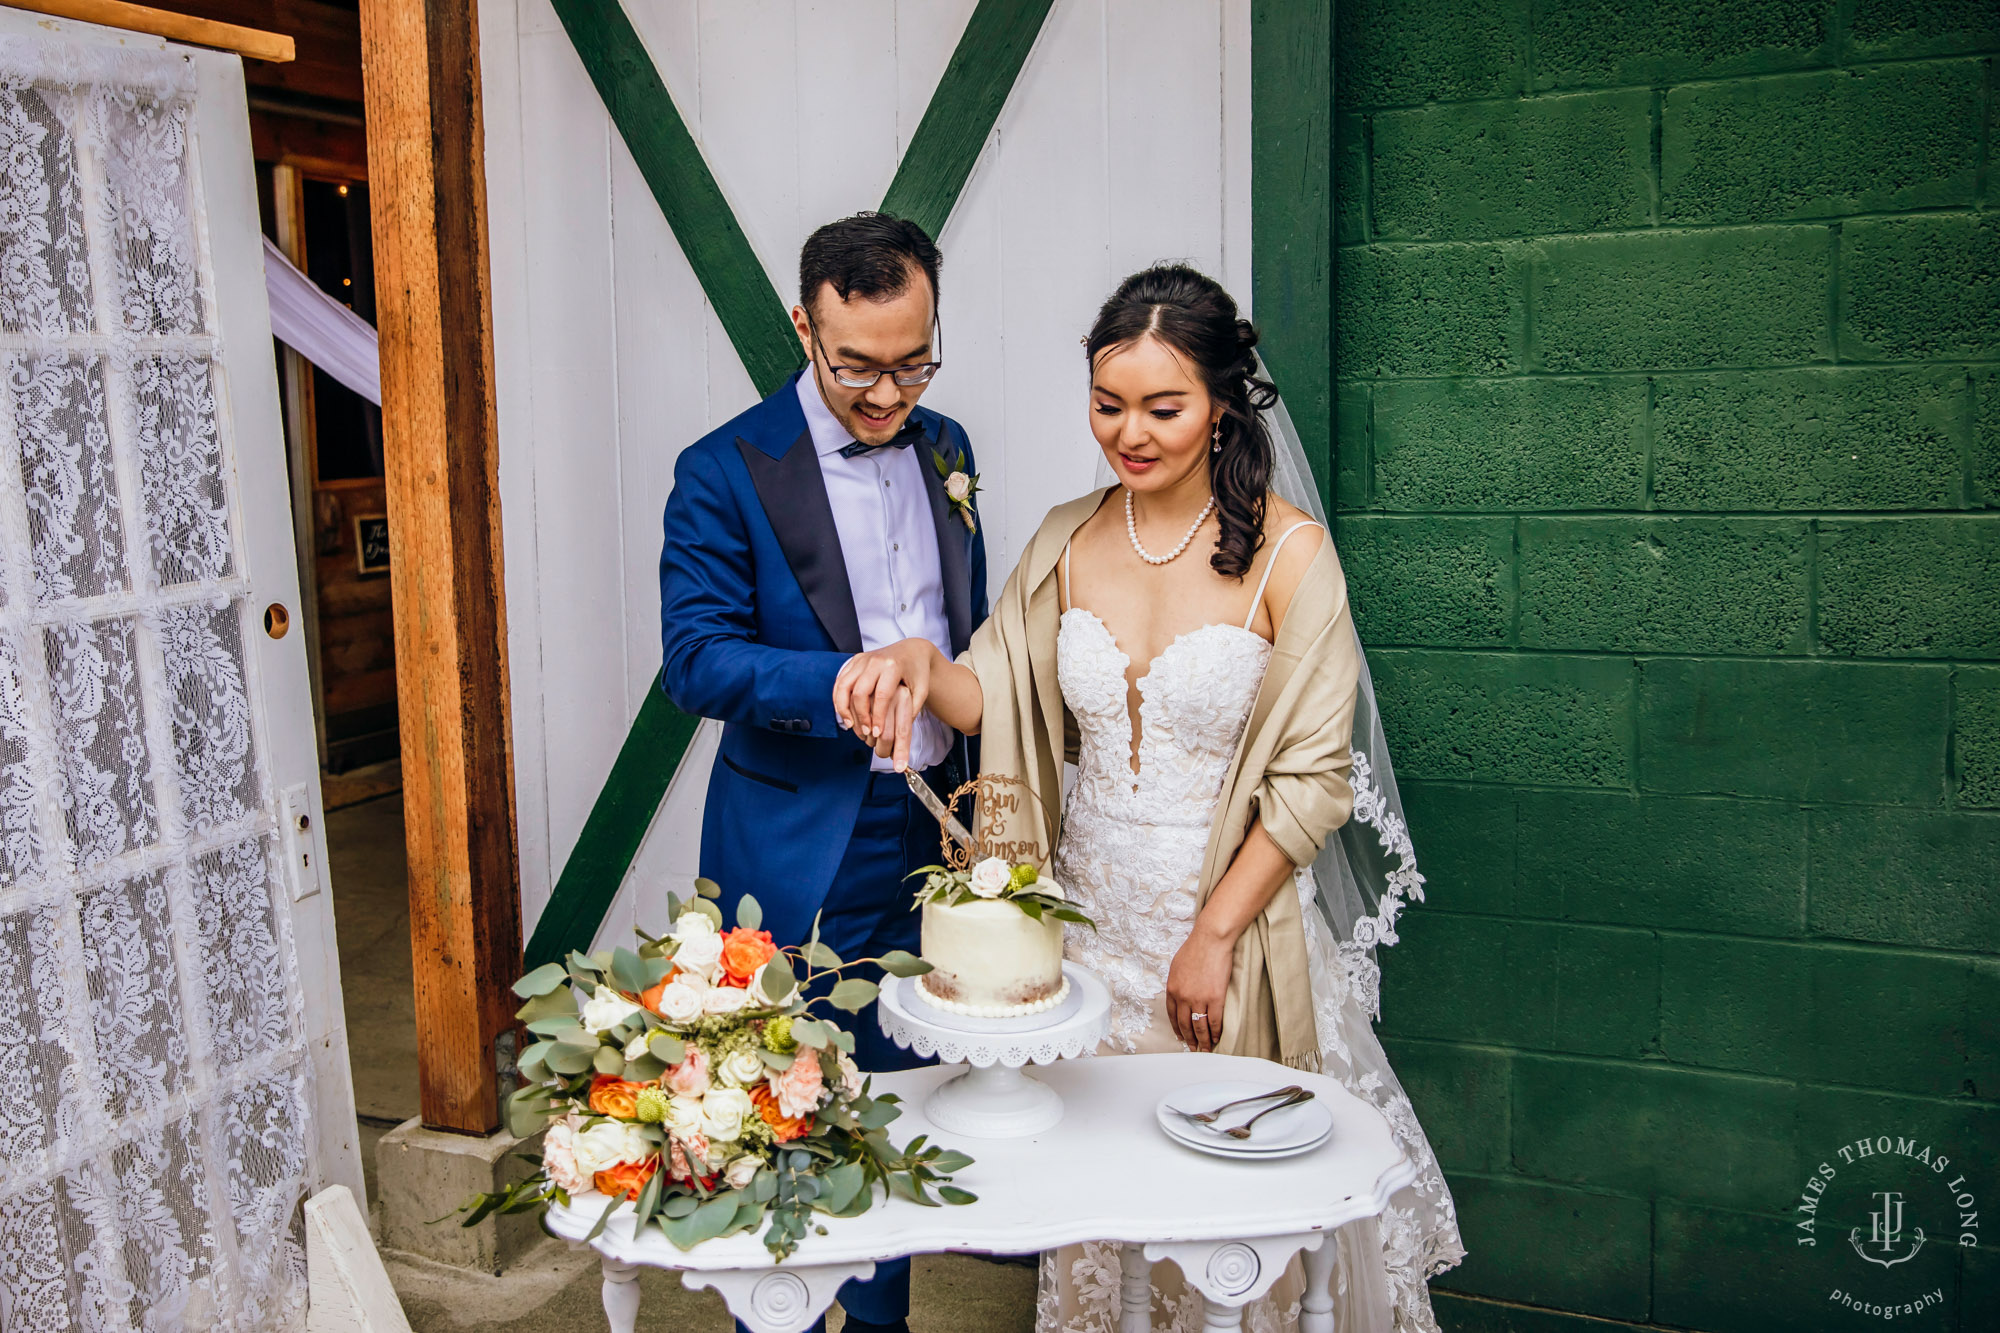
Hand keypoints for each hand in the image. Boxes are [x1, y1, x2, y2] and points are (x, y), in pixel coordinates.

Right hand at [833, 639, 934, 764]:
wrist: (912, 650)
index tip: (877, 733)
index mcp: (893, 667)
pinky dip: (838, 698)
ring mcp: (862, 659)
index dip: (877, 717)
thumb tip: (897, 735)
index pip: (881, 695)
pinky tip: (845, 714)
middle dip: (860, 715)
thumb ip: (911, 711)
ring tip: (850, 726)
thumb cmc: (918, 673)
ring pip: (843, 685)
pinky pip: (840, 681)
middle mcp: (875, 661)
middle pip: (859, 691)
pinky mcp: (854, 660)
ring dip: (843, 708)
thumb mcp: (921, 691)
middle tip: (865, 733)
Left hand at [1165, 921, 1234, 1052]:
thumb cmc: (1195, 948)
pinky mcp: (1215, 999)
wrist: (1210, 940)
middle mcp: (1183, 997)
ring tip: (1205, 1049)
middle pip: (1184, 1024)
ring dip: (1203, 1040)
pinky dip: (1215, 1032)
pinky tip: (1217, 1038)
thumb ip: (1177, 982)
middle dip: (1189, 1039)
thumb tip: (1179, 993)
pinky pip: (1214, 1022)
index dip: (1177, 1028)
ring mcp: (1199, 999)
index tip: (1181, 1037)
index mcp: (1172, 989)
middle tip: (1193, 1048)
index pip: (1172, 1015)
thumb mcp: (1177, 966)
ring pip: (1199, 1027)